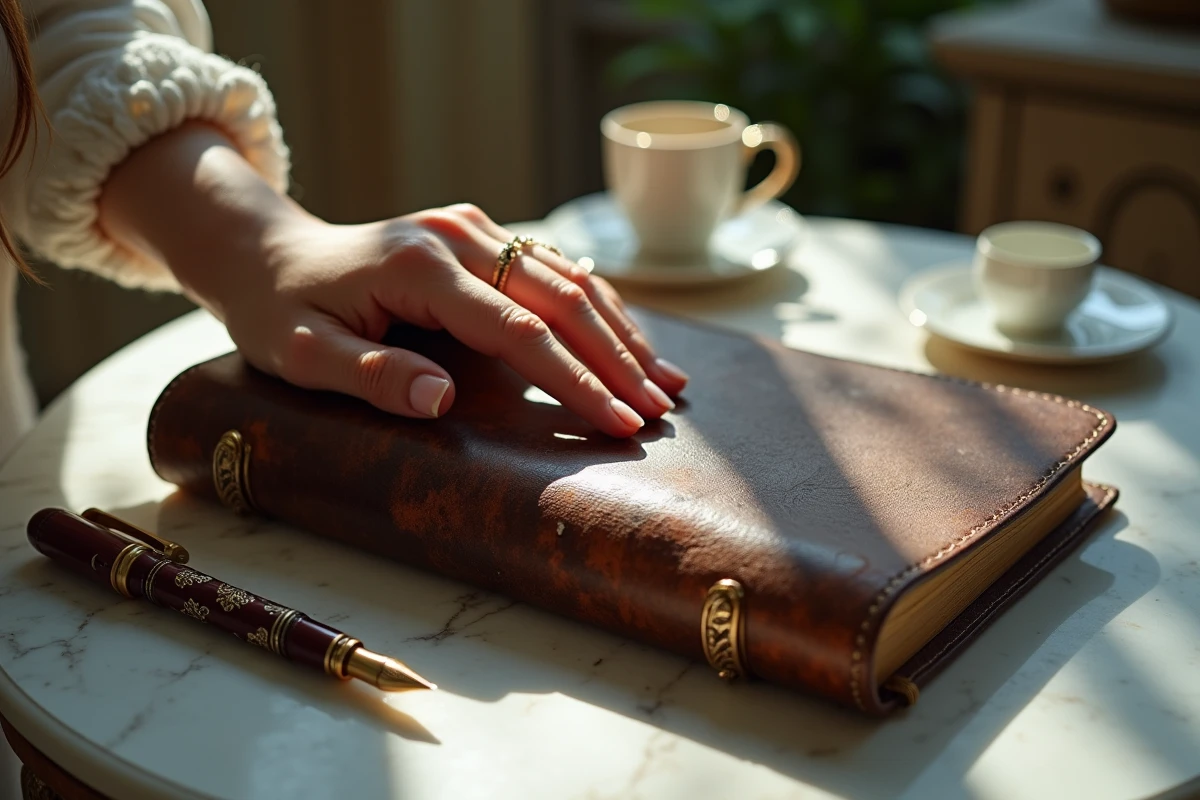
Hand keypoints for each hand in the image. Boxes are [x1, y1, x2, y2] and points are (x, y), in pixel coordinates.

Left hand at [99, 125, 687, 436]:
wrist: (267, 251)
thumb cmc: (279, 310)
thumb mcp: (300, 354)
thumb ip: (370, 373)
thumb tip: (441, 401)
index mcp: (420, 268)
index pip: (521, 331)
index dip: (576, 380)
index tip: (620, 423)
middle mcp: (457, 236)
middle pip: (561, 298)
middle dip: (617, 359)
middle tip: (661, 410)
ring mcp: (472, 227)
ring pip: (569, 277)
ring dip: (620, 330)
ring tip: (666, 380)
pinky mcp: (478, 232)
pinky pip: (553, 268)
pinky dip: (598, 306)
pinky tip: (628, 339)